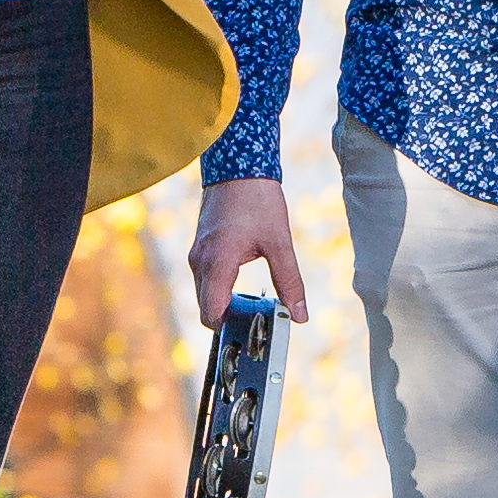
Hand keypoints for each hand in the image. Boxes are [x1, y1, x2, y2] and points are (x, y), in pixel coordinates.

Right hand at [191, 175, 308, 325]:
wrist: (238, 165)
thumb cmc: (258, 200)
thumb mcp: (279, 243)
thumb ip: (289, 282)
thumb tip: (300, 315)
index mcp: (218, 263)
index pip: (211, 313)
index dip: (228, 329)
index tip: (250, 333)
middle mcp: (200, 262)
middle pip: (207, 307)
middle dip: (228, 319)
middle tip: (258, 321)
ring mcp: (197, 254)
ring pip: (206, 293)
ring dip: (225, 303)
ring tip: (255, 305)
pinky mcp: (201, 247)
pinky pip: (206, 279)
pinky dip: (221, 289)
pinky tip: (244, 287)